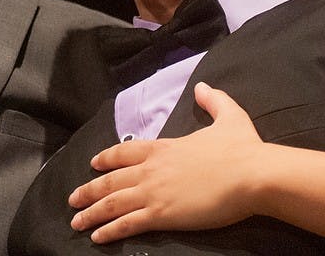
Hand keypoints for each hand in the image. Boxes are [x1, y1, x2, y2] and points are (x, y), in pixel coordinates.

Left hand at [68, 83, 263, 243]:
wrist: (252, 174)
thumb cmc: (242, 148)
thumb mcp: (229, 116)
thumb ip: (213, 101)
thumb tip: (203, 86)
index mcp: (164, 147)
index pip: (125, 151)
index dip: (106, 158)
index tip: (93, 164)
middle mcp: (152, 168)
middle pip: (111, 179)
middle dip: (88, 190)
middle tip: (72, 199)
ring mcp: (154, 191)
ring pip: (112, 203)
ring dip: (91, 213)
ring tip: (76, 221)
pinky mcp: (162, 214)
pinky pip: (128, 223)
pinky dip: (109, 231)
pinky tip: (97, 237)